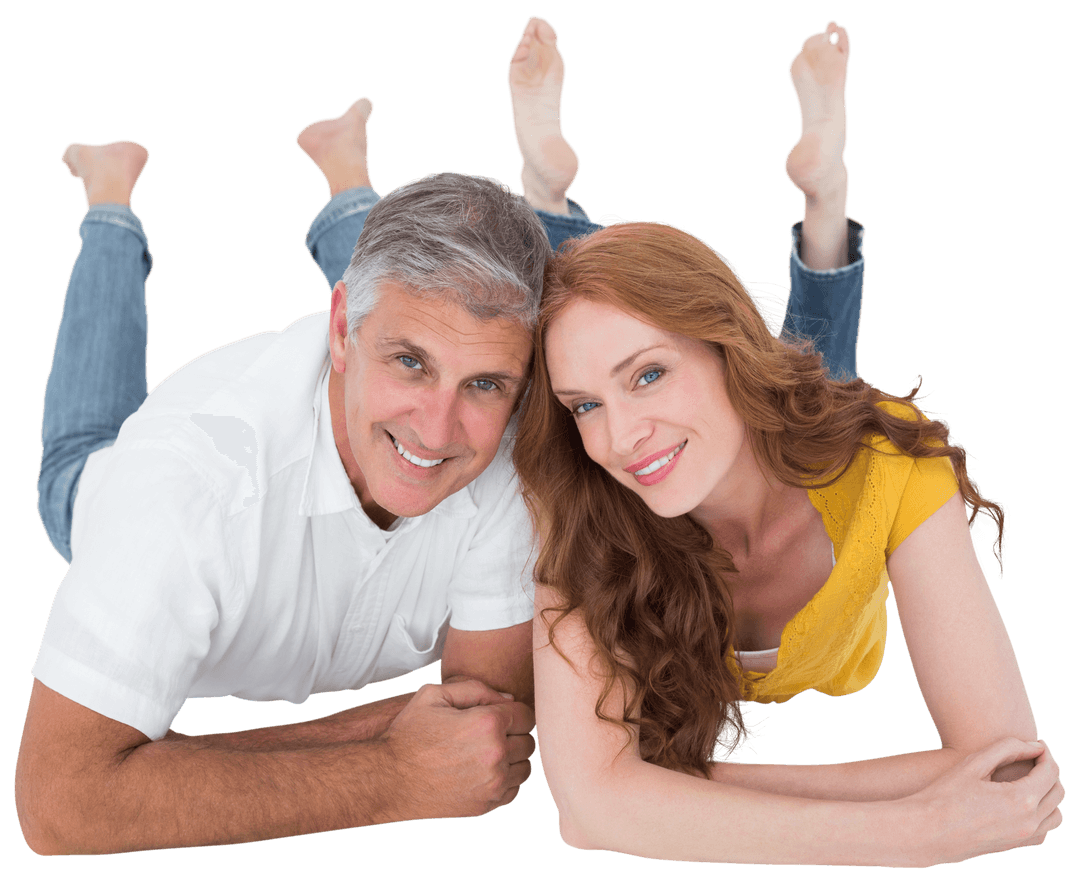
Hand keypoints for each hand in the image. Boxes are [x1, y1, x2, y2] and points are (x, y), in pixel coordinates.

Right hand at [378, 679, 535, 820]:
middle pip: (529, 741)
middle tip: (488, 734)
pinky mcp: (486, 805)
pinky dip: (505, 780)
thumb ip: (476, 688)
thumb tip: (508, 700)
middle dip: (513, 734)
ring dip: (513, 758)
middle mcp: (496, 754)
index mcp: (487, 723)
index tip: (496, 715)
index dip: (512, 712)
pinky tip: (484, 771)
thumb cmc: (409, 734)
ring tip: (487, 753)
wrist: (388, 779)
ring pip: (526, 767)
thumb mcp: (434, 695)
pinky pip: (515, 790)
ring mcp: (493, 783)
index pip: (526, 715)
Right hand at [906, 738, 1063, 865]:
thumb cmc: (946, 794)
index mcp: (1021, 800)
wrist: (928, 831)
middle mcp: (1030, 822)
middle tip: (1033, 757)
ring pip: (1056, 814)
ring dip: (1050, 794)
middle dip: (1049, 771)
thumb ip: (1008, 749)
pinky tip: (1023, 802)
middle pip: (1058, 791)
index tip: (1038, 743)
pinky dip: (1043, 814)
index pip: (1050, 772)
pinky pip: (1044, 830)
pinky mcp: (1016, 846)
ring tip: (1030, 779)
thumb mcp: (973, 764)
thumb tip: (1035, 746)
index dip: (1046, 754)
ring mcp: (1025, 838)